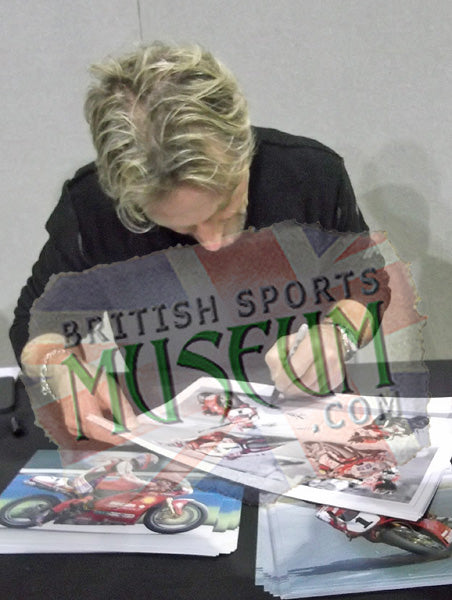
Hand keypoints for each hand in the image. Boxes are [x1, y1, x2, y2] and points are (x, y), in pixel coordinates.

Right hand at [21, 333, 137, 447]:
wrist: (63, 370)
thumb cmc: (84, 376)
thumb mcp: (107, 387)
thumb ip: (121, 408)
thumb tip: (132, 424)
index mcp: (86, 415)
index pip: (108, 435)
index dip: (124, 435)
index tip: (135, 433)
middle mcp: (76, 425)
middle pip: (102, 436)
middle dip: (118, 432)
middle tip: (130, 425)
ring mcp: (71, 427)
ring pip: (96, 435)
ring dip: (108, 430)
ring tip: (119, 419)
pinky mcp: (70, 425)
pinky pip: (88, 431)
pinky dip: (99, 427)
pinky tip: (105, 418)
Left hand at [265, 323, 345, 397]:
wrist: (331, 337)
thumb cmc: (307, 340)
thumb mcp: (287, 342)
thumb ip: (276, 357)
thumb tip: (276, 377)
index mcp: (312, 344)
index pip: (294, 369)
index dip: (284, 380)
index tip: (279, 383)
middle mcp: (326, 356)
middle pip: (303, 383)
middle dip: (290, 388)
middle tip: (284, 387)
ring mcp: (334, 368)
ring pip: (311, 390)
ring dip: (299, 390)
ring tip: (295, 383)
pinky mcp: (338, 377)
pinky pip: (319, 392)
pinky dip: (310, 390)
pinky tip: (306, 383)